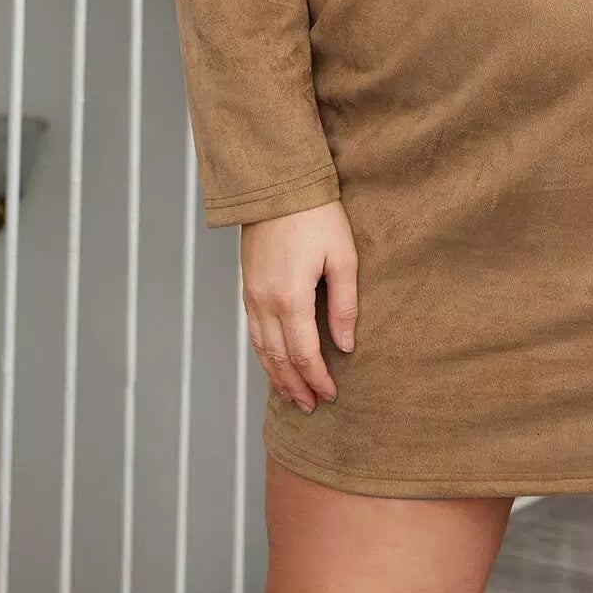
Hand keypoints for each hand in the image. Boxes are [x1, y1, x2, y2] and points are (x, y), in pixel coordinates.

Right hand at [241, 199, 358, 410]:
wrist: (278, 186)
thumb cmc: (317, 216)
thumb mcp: (343, 257)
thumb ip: (344, 305)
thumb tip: (346, 345)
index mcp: (291, 298)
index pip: (304, 354)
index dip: (318, 378)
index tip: (330, 395)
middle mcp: (265, 303)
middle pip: (279, 359)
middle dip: (296, 386)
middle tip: (312, 406)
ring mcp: (252, 296)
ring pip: (261, 350)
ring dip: (277, 376)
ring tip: (293, 395)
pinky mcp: (247, 286)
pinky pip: (252, 332)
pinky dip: (263, 354)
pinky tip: (274, 362)